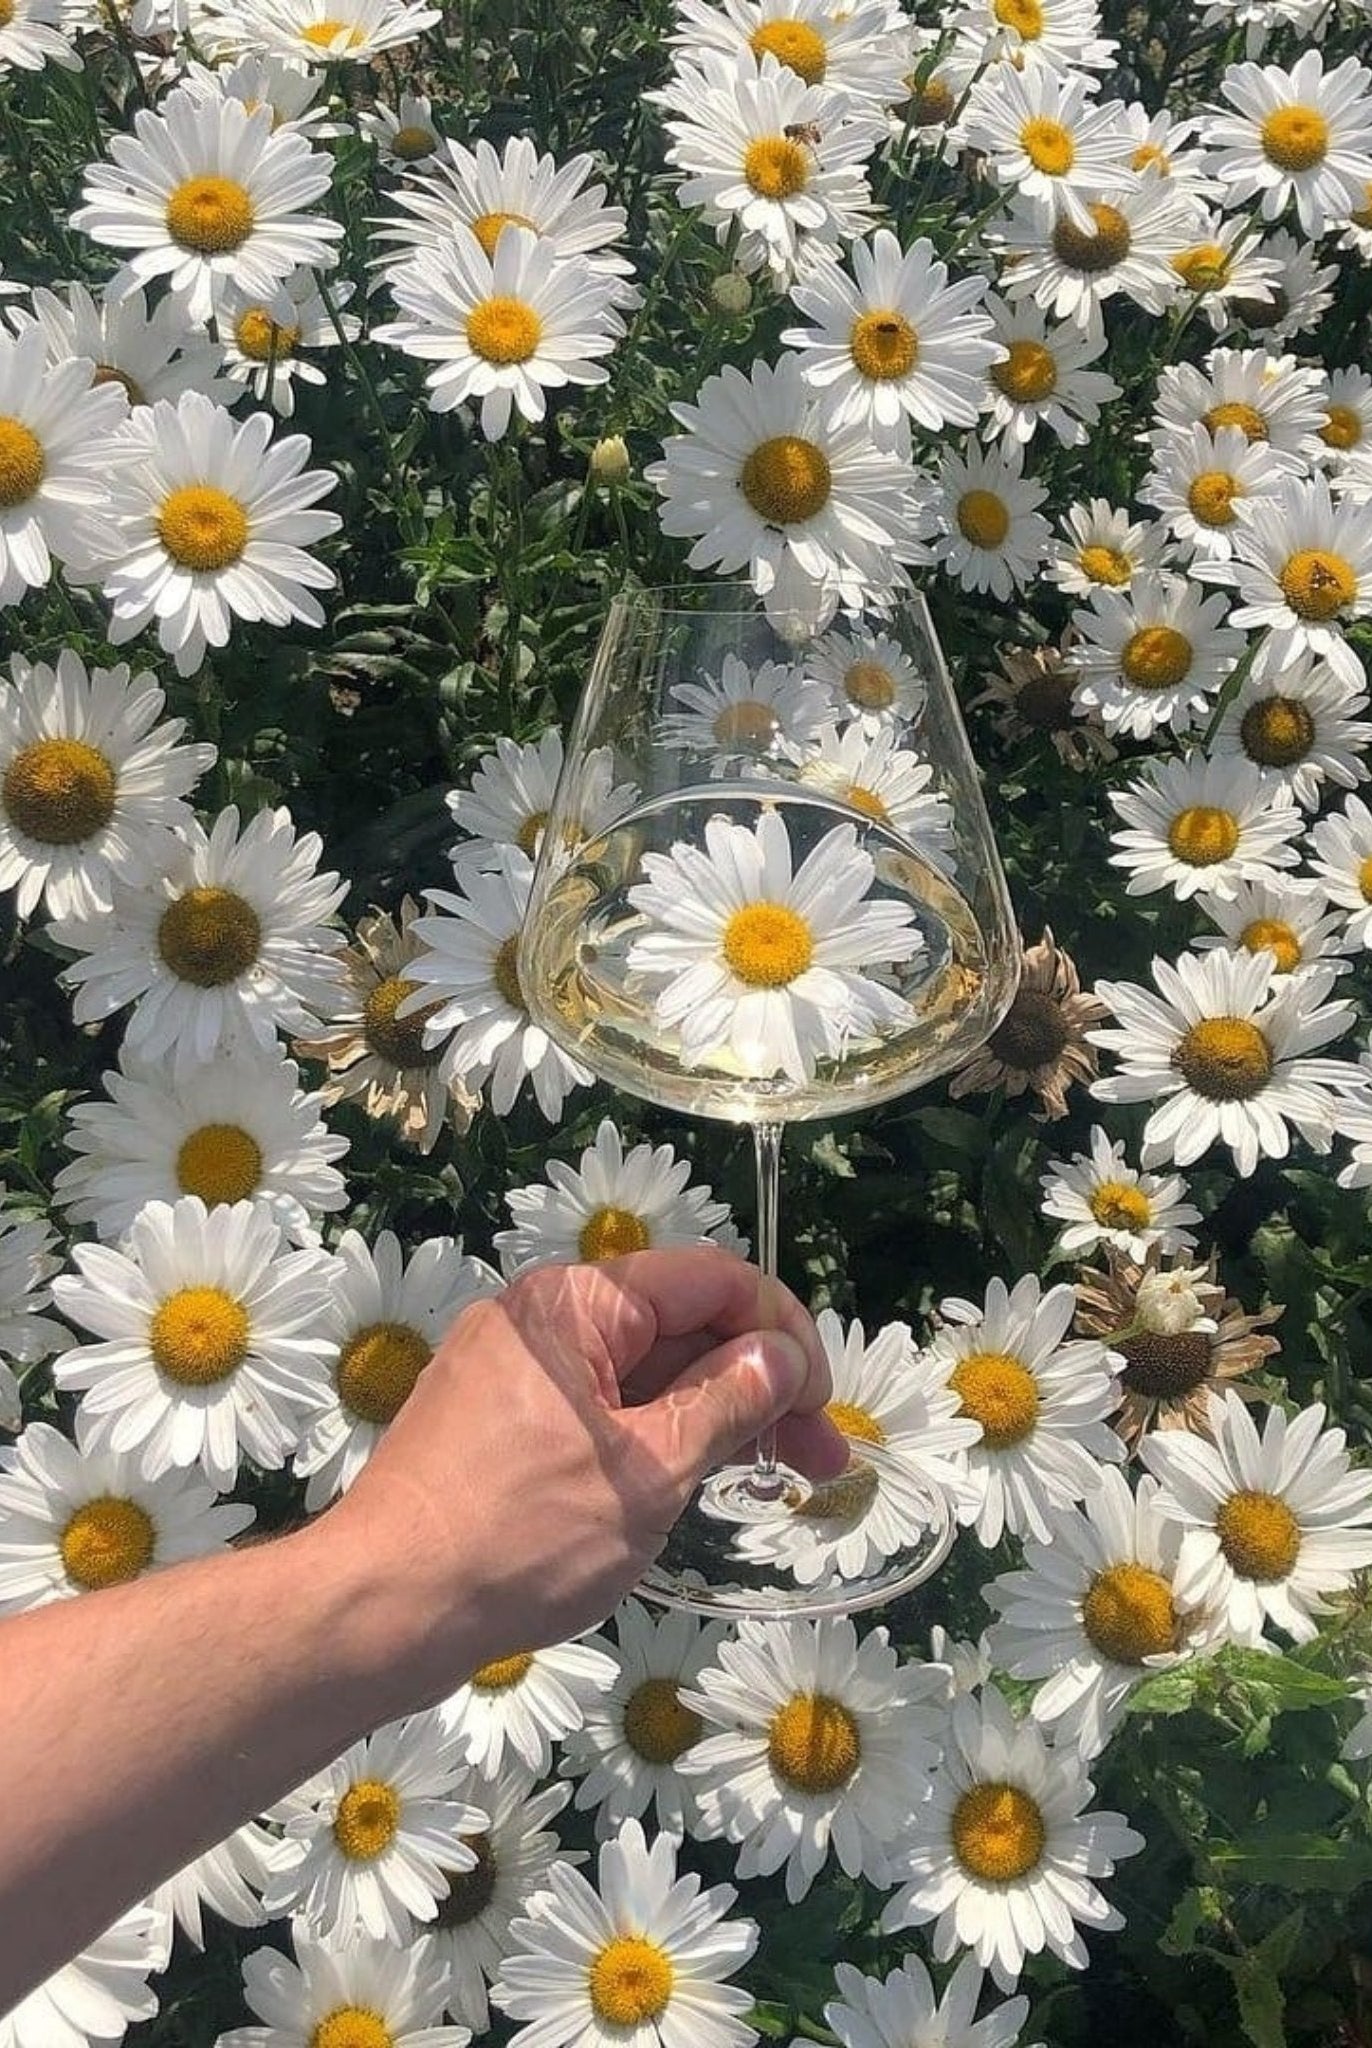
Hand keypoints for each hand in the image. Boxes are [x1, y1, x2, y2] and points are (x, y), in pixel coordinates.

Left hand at [317, 1248, 845, 1700]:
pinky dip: (658, 1435)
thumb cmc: (522, 1536)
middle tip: (822, 1461)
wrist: (382, 1609)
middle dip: (759, 1383)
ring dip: (715, 1414)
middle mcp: (543, 1319)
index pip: (709, 1280)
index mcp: (576, 1305)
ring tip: (777, 1474)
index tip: (820, 1406)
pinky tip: (698, 1478)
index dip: (781, 1332)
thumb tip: (777, 1356)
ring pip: (643, 1372)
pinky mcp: (499, 1424)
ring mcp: (516, 1372)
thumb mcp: (648, 1471)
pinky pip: (601, 1408)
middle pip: (680, 1324)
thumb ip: (724, 1402)